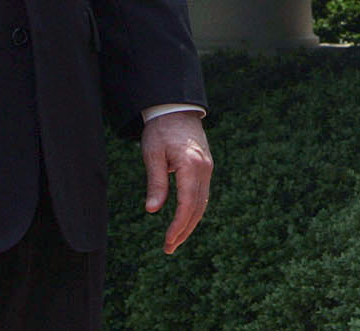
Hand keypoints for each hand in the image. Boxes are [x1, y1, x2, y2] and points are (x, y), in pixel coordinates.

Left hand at [141, 111, 213, 253]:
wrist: (177, 109)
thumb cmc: (160, 130)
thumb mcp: (152, 155)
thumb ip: (155, 182)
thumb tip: (153, 210)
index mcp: (191, 165)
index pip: (188, 204)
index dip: (178, 226)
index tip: (167, 241)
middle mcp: (204, 169)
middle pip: (198, 208)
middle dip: (184, 230)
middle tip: (169, 249)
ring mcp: (207, 168)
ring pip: (202, 203)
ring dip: (190, 224)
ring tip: (175, 241)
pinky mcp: (206, 168)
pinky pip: (202, 195)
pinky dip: (194, 211)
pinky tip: (184, 221)